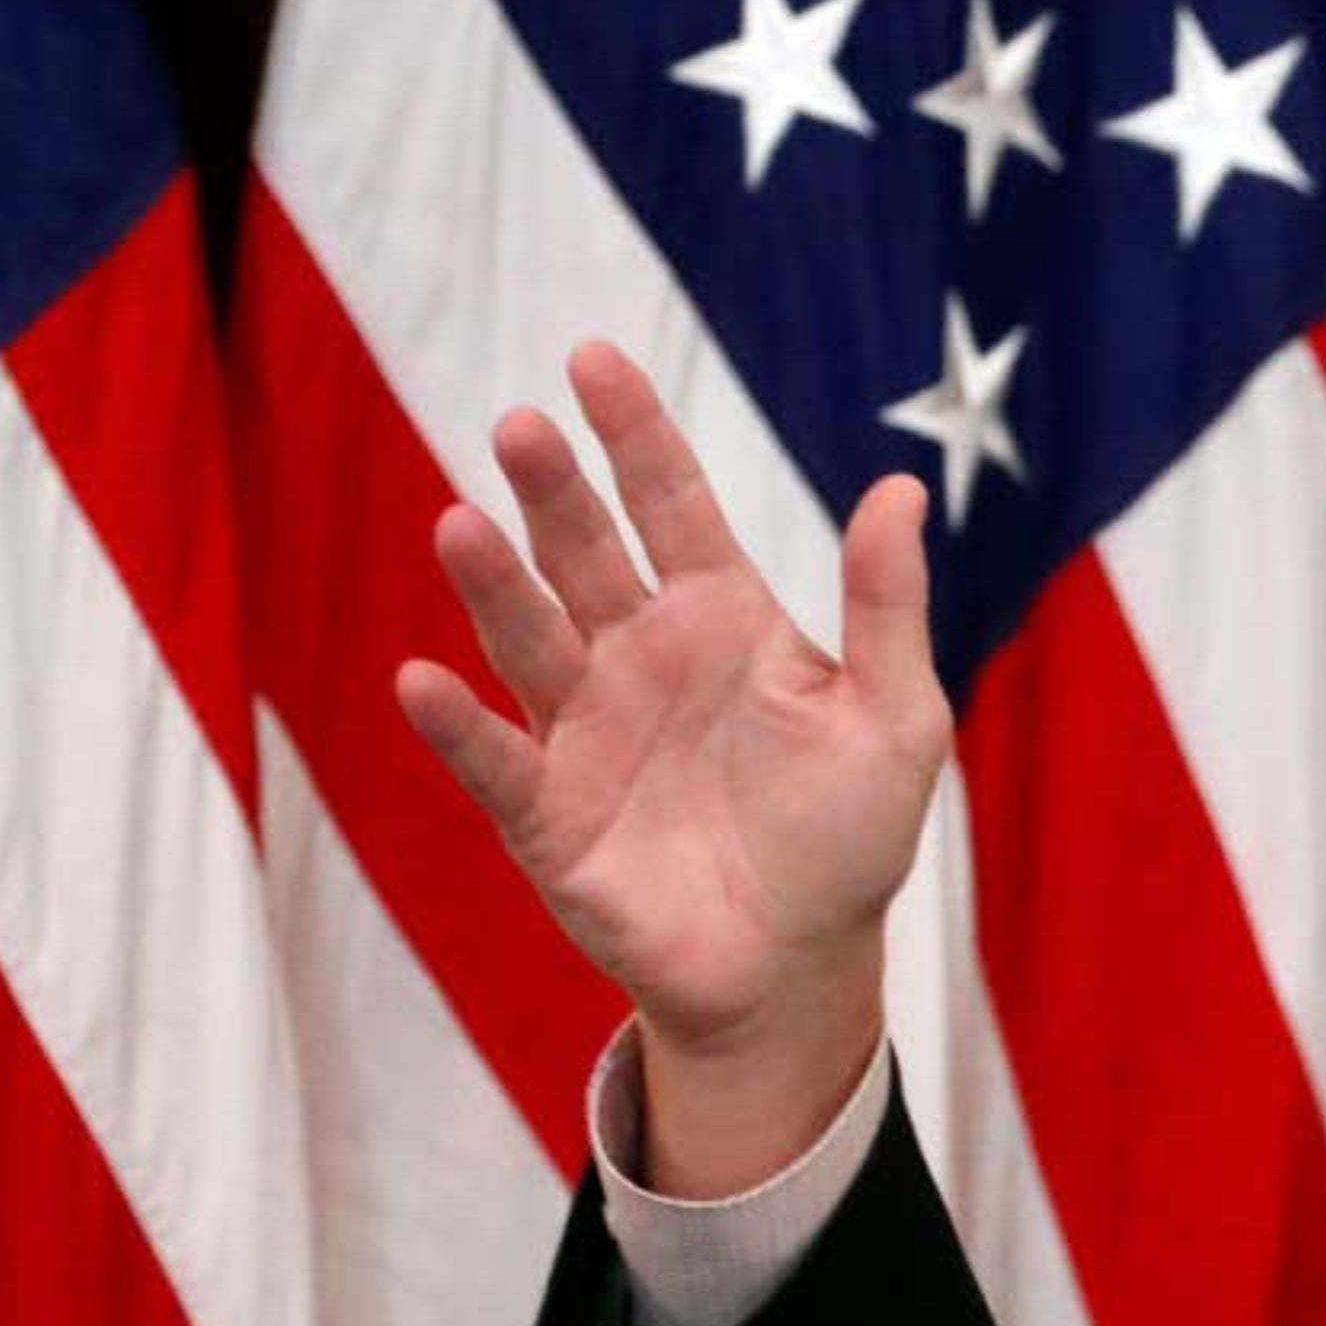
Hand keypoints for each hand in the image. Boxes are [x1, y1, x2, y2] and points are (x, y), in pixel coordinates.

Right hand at [398, 342, 950, 1190]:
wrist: (797, 965)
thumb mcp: (894, 720)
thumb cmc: (847, 838)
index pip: (670, 505)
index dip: (634, 435)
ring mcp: (583, 728)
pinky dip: (457, 724)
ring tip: (459, 523)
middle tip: (522, 427)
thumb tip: (903, 486)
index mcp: (721, 619)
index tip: (592, 360)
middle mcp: (638, 656)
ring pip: (527, 637)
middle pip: (584, 553)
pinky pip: (494, 760)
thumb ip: (887, 608)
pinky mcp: (545, 813)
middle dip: (553, 493)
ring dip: (491, 584)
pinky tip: (422, 680)